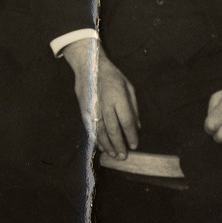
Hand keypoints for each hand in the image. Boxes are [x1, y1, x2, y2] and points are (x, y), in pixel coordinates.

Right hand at [64, 39, 138, 159]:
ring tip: (114, 155)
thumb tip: (137, 126)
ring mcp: (93, 108)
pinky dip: (96, 139)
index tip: (135, 145)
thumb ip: (133, 107)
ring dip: (107, 145)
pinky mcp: (84, 110)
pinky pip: (90, 128)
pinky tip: (102, 146)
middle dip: (119, 144)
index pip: (126, 121)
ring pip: (100, 131)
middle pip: (113, 129)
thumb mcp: (128, 86)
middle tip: (124, 156)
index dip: (131, 135)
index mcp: (118, 97)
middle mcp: (105, 104)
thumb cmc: (112, 75)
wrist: (88, 66)